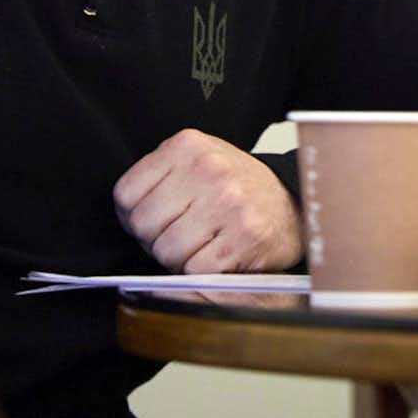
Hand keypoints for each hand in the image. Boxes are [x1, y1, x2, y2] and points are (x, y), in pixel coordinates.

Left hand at [113, 129, 302, 272]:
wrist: (293, 202)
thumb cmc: (237, 186)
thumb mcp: (197, 161)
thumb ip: (160, 177)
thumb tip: (125, 218)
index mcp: (187, 145)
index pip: (125, 194)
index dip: (132, 216)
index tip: (155, 219)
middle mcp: (208, 169)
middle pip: (143, 225)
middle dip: (155, 240)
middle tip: (179, 235)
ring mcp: (227, 203)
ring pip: (166, 251)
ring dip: (177, 259)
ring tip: (199, 245)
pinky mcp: (243, 238)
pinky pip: (195, 270)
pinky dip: (200, 272)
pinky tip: (217, 256)